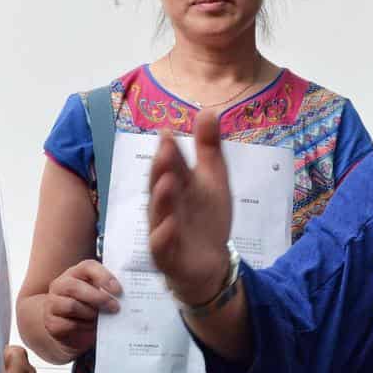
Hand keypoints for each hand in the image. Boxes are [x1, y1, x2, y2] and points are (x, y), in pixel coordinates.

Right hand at [40, 259, 121, 361]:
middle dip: (98, 298)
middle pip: (75, 287)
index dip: (104, 276)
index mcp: (75, 273)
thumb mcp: (100, 295)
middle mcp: (60, 285)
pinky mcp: (51, 323)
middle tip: (115, 307)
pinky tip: (92, 327)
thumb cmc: (91, 307)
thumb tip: (130, 295)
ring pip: (72, 306)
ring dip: (91, 314)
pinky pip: (68, 324)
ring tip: (102, 319)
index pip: (87, 267)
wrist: (71, 330)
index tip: (119, 290)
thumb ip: (110, 291)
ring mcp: (52, 303)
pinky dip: (84, 327)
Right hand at [147, 110, 232, 307]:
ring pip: (158, 214)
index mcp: (176, 186)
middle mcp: (164, 206)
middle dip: (161, 168)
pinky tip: (170, 226)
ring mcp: (163, 230)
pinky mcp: (167, 255)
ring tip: (167, 181)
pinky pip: (162, 245)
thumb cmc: (206, 218)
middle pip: (159, 186)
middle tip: (165, 149)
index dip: (169, 150)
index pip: (170, 165)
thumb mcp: (213, 180)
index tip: (167, 131)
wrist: (210, 262)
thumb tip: (207, 110)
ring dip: (162, 199)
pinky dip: (164, 235)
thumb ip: (208, 148)